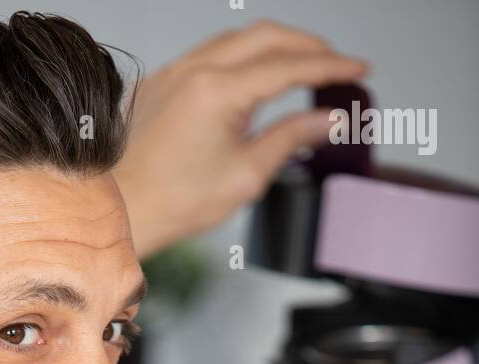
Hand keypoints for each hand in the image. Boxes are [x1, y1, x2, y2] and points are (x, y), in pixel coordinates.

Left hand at [115, 20, 370, 259]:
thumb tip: (326, 120)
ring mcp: (173, 72)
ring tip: (300, 70)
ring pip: (236, 41)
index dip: (330, 65)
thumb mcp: (246, 176)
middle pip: (266, 36)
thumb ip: (292, 138)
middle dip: (307, 46)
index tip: (357, 69)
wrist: (121, 212)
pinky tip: (254, 80)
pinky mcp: (160, 83)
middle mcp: (193, 70)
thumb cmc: (171, 203)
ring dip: (273, 48)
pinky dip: (240, 60)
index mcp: (217, 91)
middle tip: (334, 64)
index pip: (289, 65)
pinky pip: (208, 56)